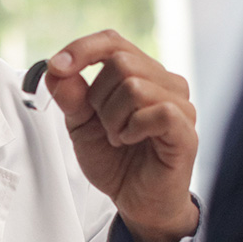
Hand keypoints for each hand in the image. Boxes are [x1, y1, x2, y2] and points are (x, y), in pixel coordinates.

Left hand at [45, 31, 199, 241]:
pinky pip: (157, 112)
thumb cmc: (116, 160)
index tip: (58, 67)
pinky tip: (132, 141)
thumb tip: (57, 70)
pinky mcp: (185, 129)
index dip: (82, 49)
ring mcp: (179, 104)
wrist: (137, 201)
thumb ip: (69, 97)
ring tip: (119, 138)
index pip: (112, 40)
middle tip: (105, 125)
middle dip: (98, 98)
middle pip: (121, 62)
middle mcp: (164, 82)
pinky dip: (133, 129)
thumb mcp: (80, 126)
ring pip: (135, 86)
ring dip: (114, 118)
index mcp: (139, 73)